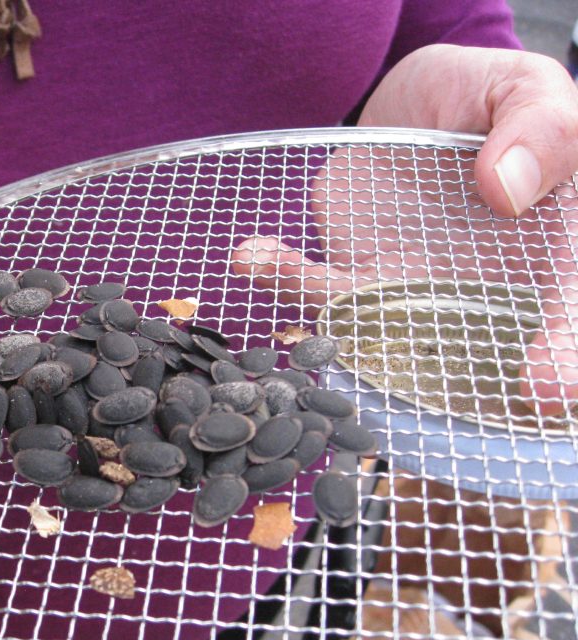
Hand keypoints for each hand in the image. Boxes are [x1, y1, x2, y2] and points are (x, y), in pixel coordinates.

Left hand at [232, 44, 577, 415]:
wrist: (419, 101)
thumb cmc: (487, 98)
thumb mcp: (526, 89)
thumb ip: (543, 128)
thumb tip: (507, 187)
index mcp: (553, 260)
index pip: (570, 325)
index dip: (566, 364)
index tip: (548, 385)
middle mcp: (483, 299)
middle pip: (482, 366)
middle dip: (458, 391)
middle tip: (418, 381)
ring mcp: (415, 296)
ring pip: (385, 338)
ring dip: (332, 324)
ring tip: (272, 267)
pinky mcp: (359, 279)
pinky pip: (322, 293)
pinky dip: (283, 279)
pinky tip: (253, 255)